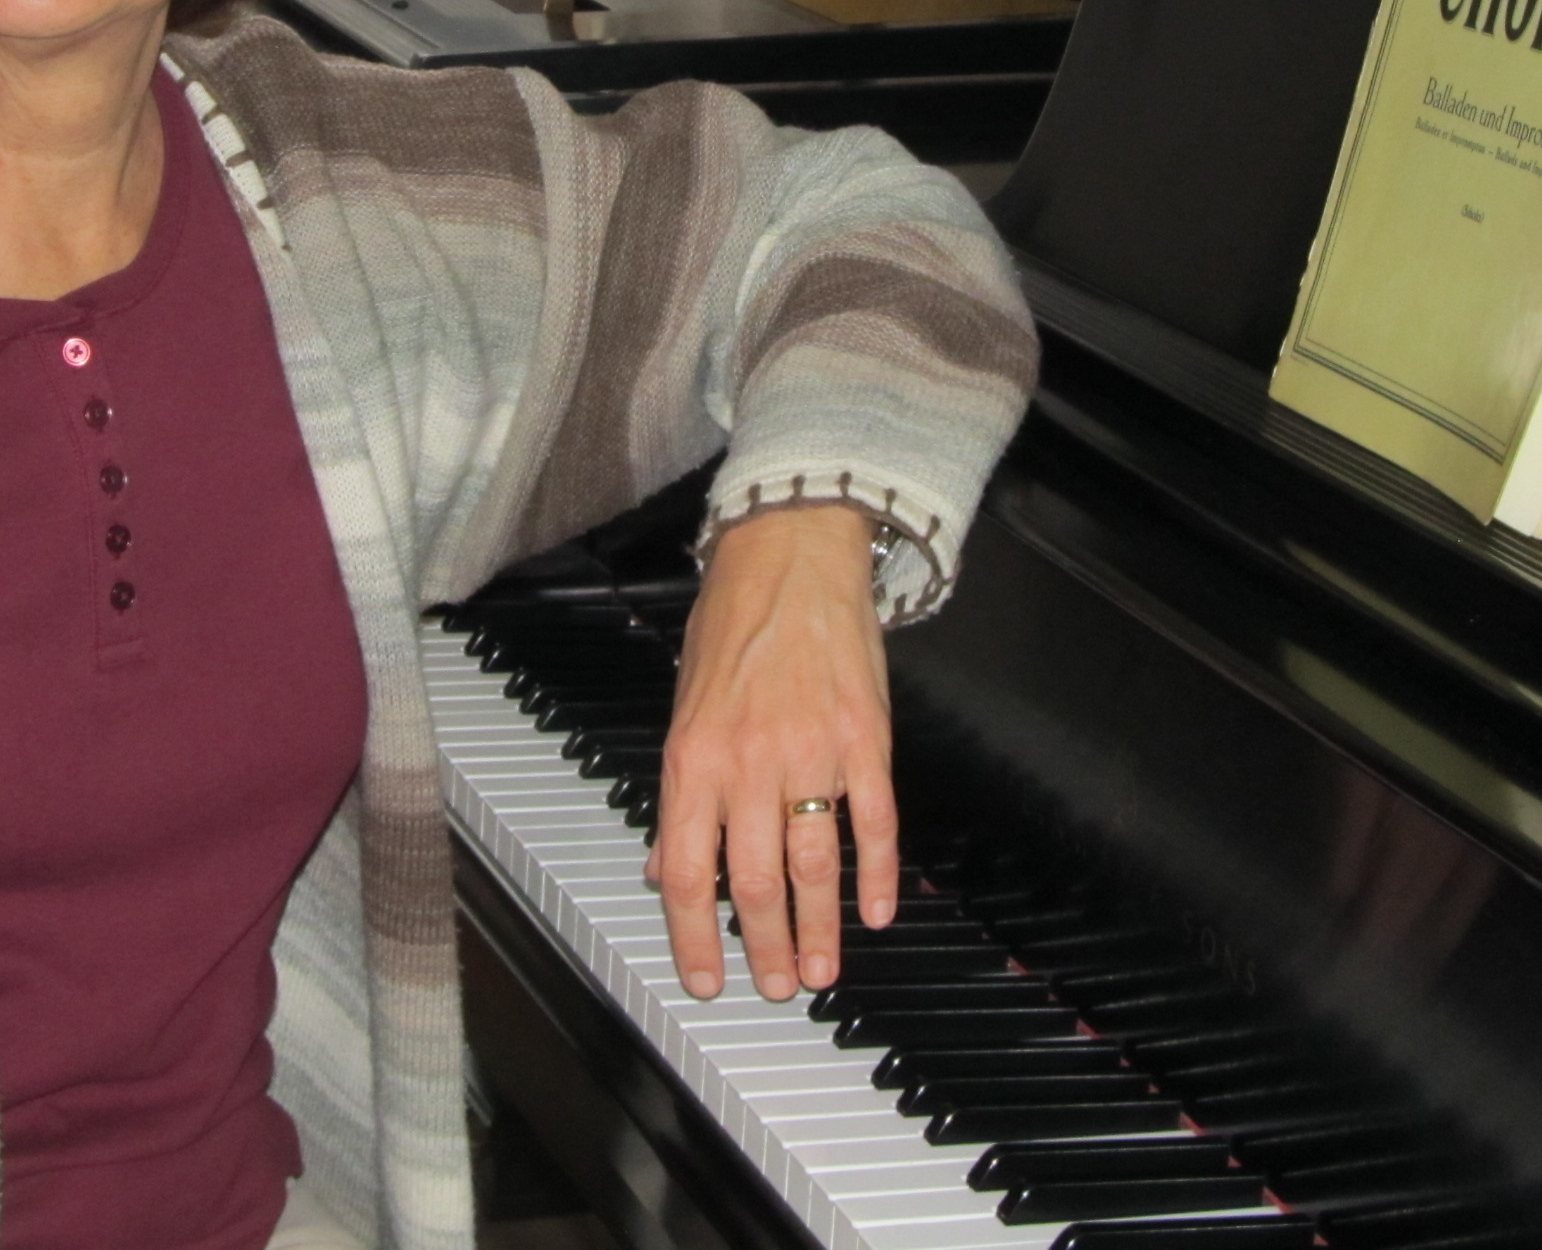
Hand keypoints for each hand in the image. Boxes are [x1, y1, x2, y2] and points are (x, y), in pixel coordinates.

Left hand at [647, 504, 898, 1000]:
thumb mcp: (684, 706)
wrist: (790, 554)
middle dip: (764, 947)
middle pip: (751, 882)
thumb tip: (664, 868)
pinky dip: (876, 874)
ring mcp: (810, 751)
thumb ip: (679, 793)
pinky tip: (877, 912)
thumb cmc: (732, 624)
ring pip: (813, 865)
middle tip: (779, 987)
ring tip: (823, 969)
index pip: (684, 871)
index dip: (694, 937)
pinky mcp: (864, 736)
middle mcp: (747, 762)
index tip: (707, 980)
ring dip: (819, 928)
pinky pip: (873, 821)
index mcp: (692, 758)